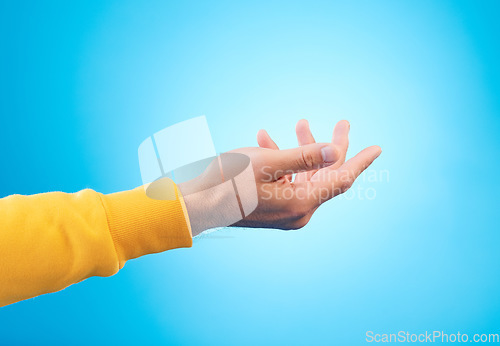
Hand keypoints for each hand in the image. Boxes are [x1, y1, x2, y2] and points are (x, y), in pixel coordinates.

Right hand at [181, 120, 380, 235]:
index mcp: (302, 203)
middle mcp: (299, 212)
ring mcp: (286, 212)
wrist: (196, 204)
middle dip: (330, 146)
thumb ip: (306, 156)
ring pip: (305, 176)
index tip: (378, 147)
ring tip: (297, 123)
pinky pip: (288, 182)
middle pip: (325, 176)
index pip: (341, 180)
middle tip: (342, 121)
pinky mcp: (274, 208)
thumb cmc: (229, 180)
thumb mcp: (269, 161)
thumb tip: (338, 151)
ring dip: (302, 150)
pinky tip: (268, 140)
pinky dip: (284, 162)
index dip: (360, 161)